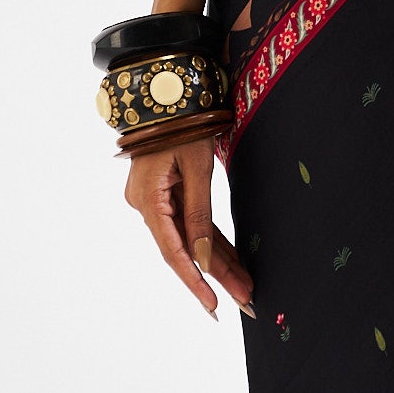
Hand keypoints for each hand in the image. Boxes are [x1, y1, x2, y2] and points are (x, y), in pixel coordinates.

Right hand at [123, 135, 255, 320]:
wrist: (167, 88)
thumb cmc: (182, 120)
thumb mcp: (196, 164)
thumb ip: (199, 212)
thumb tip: (204, 258)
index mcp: (148, 199)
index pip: (173, 250)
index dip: (195, 280)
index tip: (215, 304)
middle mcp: (147, 204)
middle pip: (184, 248)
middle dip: (217, 275)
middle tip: (246, 301)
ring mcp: (155, 199)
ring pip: (189, 237)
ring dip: (217, 261)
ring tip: (245, 287)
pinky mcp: (165, 192)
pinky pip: (189, 222)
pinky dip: (209, 240)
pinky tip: (230, 261)